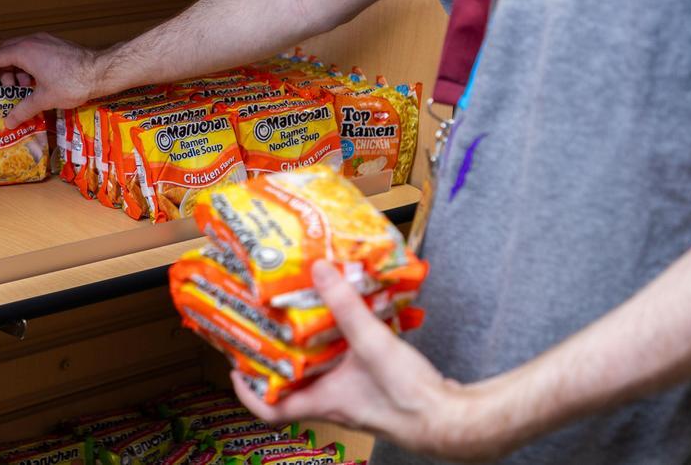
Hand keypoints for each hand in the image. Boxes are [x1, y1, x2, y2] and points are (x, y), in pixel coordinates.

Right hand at [0, 33, 101, 128]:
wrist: (101, 71)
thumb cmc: (71, 83)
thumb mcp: (44, 99)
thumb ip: (23, 110)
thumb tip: (9, 122)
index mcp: (24, 51)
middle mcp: (32, 41)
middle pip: (6, 52)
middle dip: (3, 72)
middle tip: (10, 89)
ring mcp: (45, 40)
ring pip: (20, 51)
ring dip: (18, 69)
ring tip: (27, 87)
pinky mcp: (56, 43)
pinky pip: (34, 51)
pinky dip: (30, 65)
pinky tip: (41, 82)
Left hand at [231, 261, 516, 462]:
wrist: (454, 421)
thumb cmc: (408, 397)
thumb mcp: (370, 344)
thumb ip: (344, 306)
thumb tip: (319, 270)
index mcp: (322, 402)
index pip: (270, 410)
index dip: (247, 392)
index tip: (236, 368)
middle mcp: (335, 405)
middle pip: (293, 387)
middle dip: (280, 359)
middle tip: (270, 327)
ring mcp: (356, 400)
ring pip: (323, 376)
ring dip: (313, 350)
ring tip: (306, 316)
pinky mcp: (378, 392)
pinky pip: (348, 370)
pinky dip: (343, 349)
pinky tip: (352, 324)